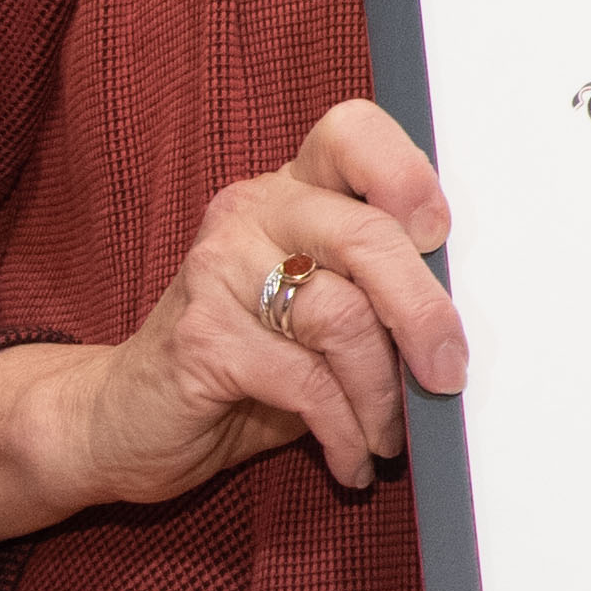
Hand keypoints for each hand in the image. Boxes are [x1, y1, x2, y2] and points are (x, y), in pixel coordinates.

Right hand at [0, 102, 468, 554]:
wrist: (126, 419)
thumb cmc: (248, 363)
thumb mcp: (320, 317)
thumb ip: (376, 295)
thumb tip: (464, 327)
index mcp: (291, 190)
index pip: (350, 132)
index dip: (403, 170)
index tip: (439, 231)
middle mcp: (251, 213)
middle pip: (365, 237)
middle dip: (424, 314)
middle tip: (448, 375)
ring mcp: (216, 270)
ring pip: (341, 318)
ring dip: (383, 392)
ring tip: (390, 435)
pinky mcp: (200, 338)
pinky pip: (304, 381)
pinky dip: (344, 428)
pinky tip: (352, 458)